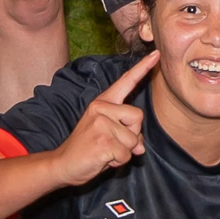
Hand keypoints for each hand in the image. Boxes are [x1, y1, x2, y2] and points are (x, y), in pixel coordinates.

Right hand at [53, 53, 157, 182]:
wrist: (63, 164)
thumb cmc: (87, 149)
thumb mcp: (107, 134)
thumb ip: (127, 133)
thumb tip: (139, 147)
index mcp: (102, 103)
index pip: (126, 82)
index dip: (142, 68)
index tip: (156, 54)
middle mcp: (101, 108)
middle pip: (138, 117)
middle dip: (132, 135)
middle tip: (111, 143)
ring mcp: (101, 124)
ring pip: (133, 139)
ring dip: (123, 152)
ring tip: (104, 151)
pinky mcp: (103, 142)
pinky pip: (126, 155)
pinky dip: (118, 162)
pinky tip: (102, 159)